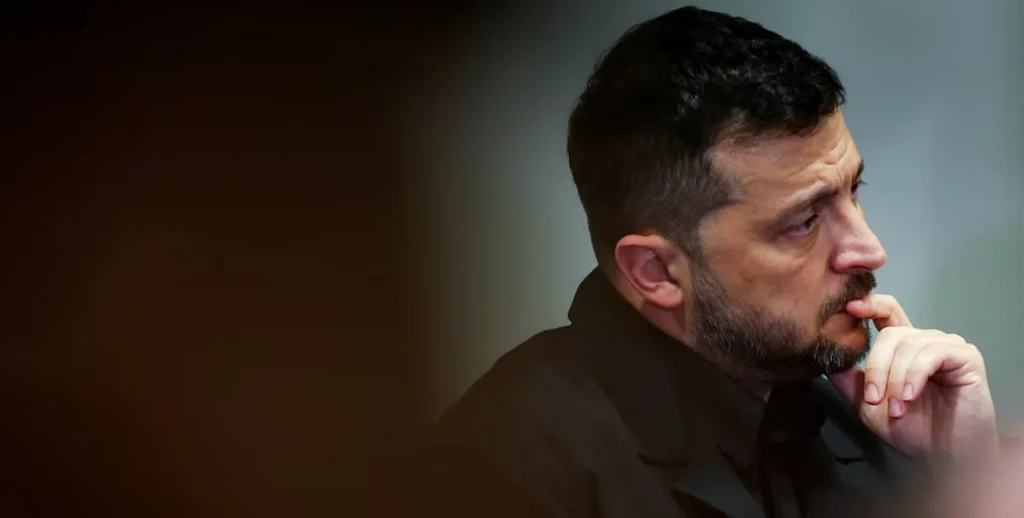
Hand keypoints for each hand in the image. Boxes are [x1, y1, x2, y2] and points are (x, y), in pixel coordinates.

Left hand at [827, 294, 998, 465]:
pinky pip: (932, 353)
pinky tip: (910, 396)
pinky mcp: (966, 357)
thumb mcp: (867, 404)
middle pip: (891, 333)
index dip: (868, 304)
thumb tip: (825, 353)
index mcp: (903, 347)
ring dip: (895, 378)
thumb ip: (848, 378)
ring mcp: (947, 346)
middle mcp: (925, 341)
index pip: (886, 312)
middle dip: (876, 366)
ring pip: (908, 344)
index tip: (848, 307)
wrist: (945, 457)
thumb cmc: (911, 431)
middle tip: (874, 399)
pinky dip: (915, 375)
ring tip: (896, 408)